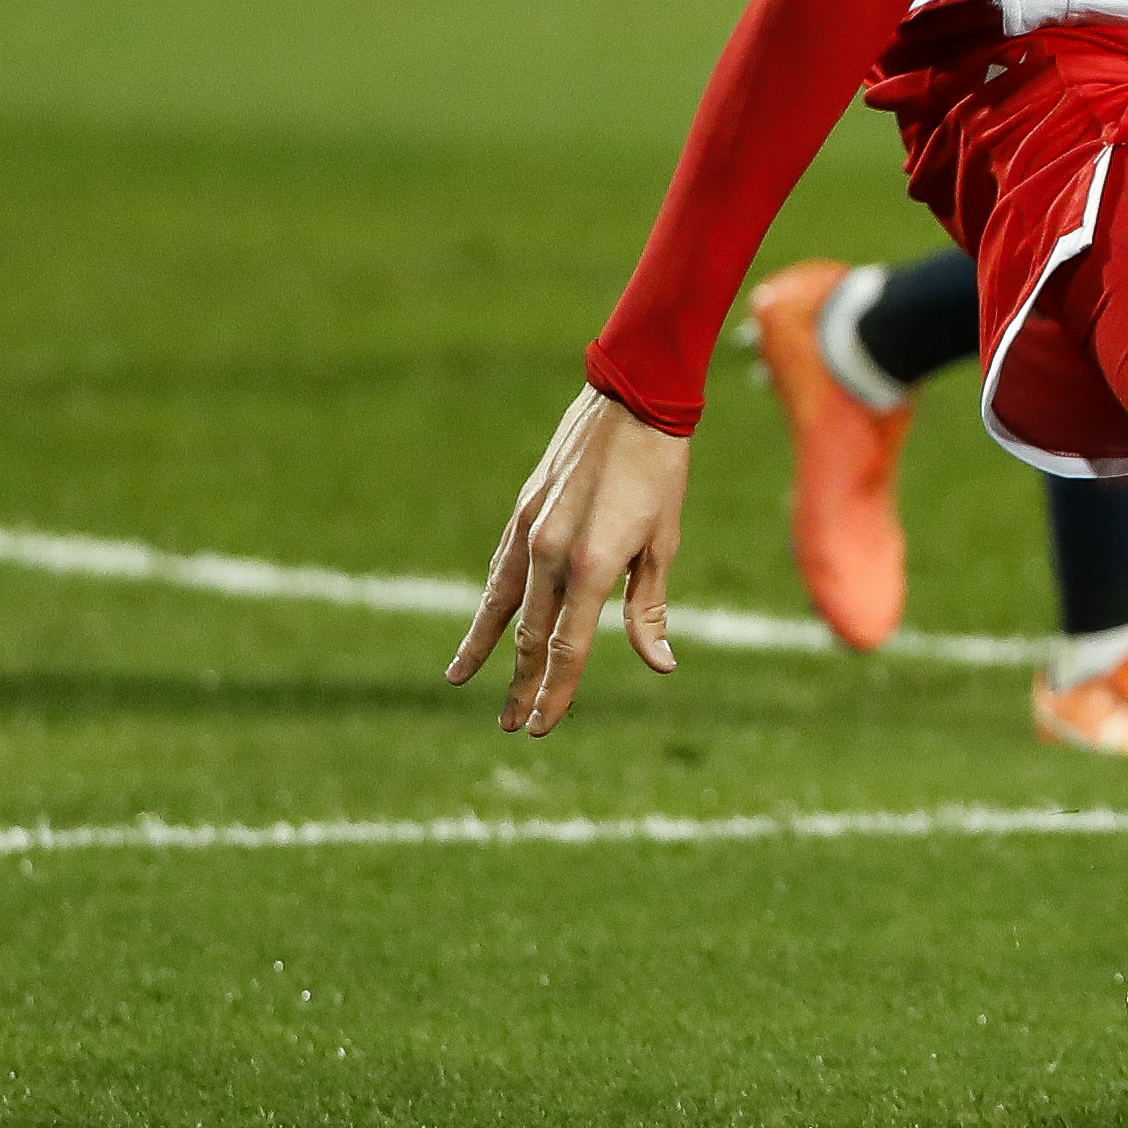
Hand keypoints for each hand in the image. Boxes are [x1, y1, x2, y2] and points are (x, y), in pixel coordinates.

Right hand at [447, 385, 689, 733]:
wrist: (631, 400)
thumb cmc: (659, 473)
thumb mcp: (664, 542)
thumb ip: (651, 608)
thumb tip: (662, 665)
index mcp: (594, 564)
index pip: (569, 647)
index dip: (557, 691)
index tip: (543, 726)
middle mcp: (552, 552)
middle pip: (530, 636)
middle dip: (521, 683)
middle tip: (512, 725)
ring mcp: (530, 531)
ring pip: (501, 605)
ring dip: (485, 648)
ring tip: (462, 682)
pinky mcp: (521, 512)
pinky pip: (500, 570)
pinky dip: (490, 603)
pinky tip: (481, 624)